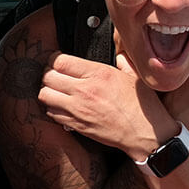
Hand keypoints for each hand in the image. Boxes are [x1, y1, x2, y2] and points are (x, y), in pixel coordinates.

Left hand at [38, 51, 175, 159]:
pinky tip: (62, 105)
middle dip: (48, 73)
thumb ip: (123, 62)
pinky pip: (51, 113)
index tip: (58, 60)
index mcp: (98, 74)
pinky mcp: (76, 125)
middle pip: (48, 76)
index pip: (61, 61)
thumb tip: (120, 55)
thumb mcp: (134, 76)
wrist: (144, 133)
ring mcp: (78, 109)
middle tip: (55, 74)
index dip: (55, 59)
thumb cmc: (142, 106)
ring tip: (56, 89)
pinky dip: (53, 108)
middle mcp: (84, 90)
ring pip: (45, 95)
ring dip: (48, 90)